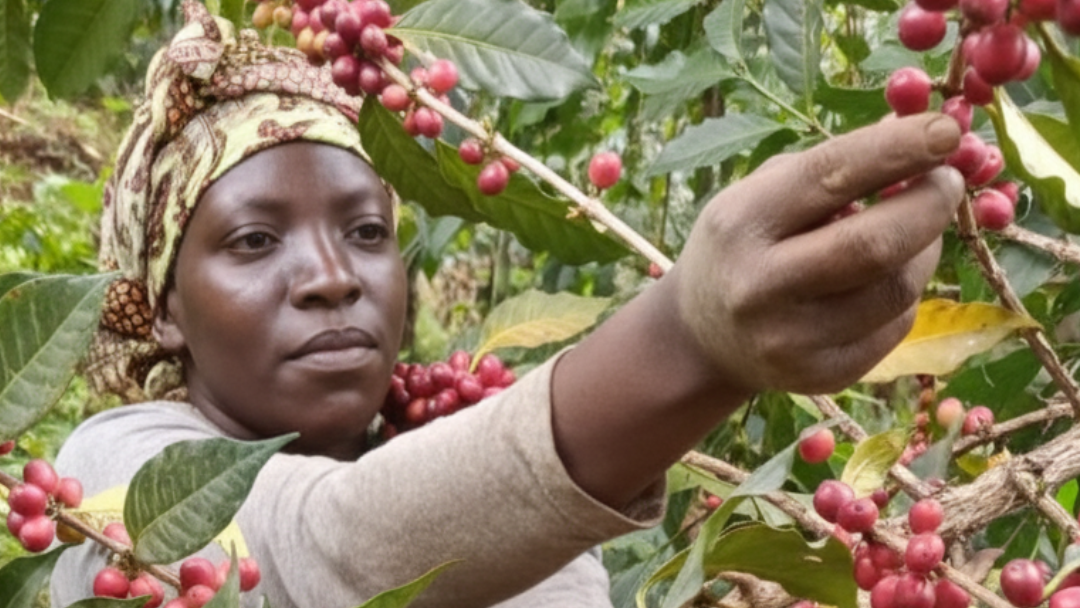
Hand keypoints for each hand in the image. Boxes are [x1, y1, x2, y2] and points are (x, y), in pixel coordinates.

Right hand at [671, 113, 964, 394]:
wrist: (704, 337)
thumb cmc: (744, 246)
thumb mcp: (761, 195)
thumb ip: (832, 167)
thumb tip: (924, 140)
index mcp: (740, 223)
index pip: (829, 176)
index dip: (896, 149)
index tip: (946, 128)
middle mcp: (759, 285)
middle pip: (873, 244)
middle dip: (929, 204)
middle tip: (949, 181)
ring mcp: (790, 339)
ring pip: (896, 289)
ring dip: (924, 249)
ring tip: (914, 230)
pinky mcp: (822, 376)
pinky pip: (895, 326)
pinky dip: (905, 293)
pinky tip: (885, 278)